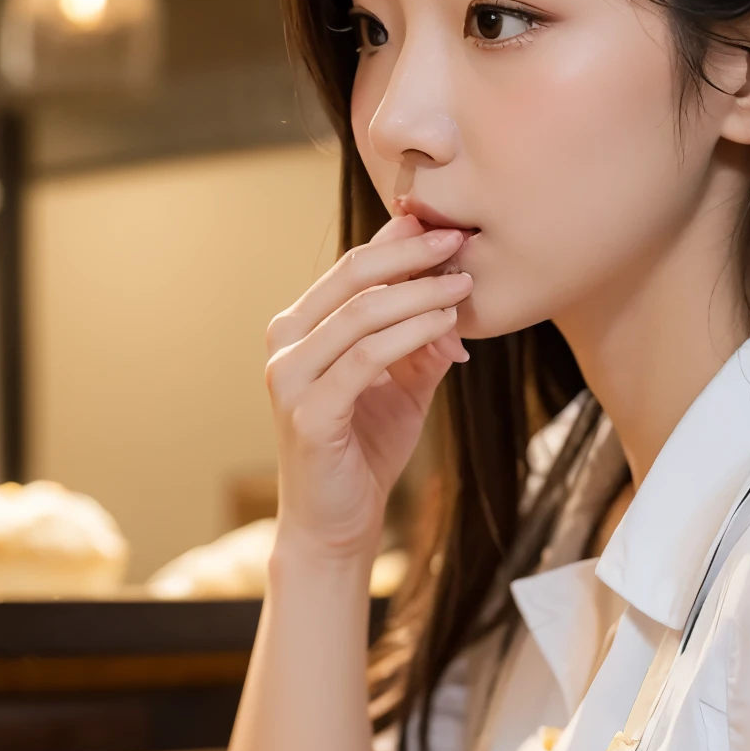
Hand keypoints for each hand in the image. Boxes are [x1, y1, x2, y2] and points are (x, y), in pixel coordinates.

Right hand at [265, 215, 470, 562]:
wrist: (337, 523)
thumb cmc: (365, 450)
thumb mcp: (402, 384)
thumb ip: (420, 338)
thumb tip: (452, 288)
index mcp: (301, 328)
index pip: (351, 268)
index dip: (399, 241)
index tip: (448, 226)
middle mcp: (285, 343)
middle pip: (353, 278)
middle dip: (411, 254)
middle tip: (459, 242)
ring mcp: (291, 378)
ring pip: (361, 314)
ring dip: (419, 293)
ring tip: (463, 284)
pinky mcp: (308, 413)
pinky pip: (366, 358)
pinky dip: (410, 335)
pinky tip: (446, 325)